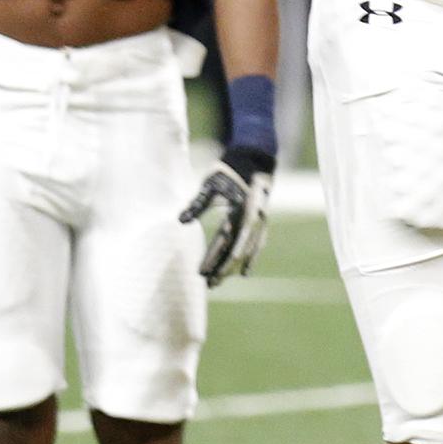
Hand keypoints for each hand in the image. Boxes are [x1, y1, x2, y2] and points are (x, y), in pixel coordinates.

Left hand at [180, 145, 273, 284]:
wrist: (254, 159)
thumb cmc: (227, 171)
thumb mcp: (210, 185)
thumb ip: (197, 204)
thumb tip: (180, 221)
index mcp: (238, 210)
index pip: (224, 241)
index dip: (213, 258)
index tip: (201, 273)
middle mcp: (252, 219)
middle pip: (237, 251)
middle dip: (223, 269)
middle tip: (209, 284)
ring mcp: (260, 222)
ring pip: (248, 250)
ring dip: (234, 267)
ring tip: (220, 281)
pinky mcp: (262, 222)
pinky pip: (258, 245)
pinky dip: (252, 259)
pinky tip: (245, 272)